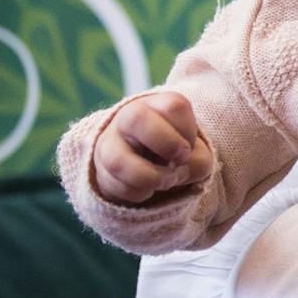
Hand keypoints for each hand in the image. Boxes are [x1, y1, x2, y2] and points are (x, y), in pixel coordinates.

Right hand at [94, 90, 213, 203]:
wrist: (148, 167)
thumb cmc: (176, 154)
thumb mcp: (197, 155)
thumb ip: (198, 162)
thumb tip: (179, 172)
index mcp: (158, 105)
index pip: (174, 106)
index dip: (188, 132)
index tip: (189, 146)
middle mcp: (129, 116)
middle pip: (136, 118)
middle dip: (166, 144)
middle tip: (179, 160)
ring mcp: (109, 141)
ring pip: (117, 160)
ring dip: (150, 178)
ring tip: (165, 181)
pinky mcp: (99, 166)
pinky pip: (112, 184)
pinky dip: (137, 193)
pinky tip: (147, 189)